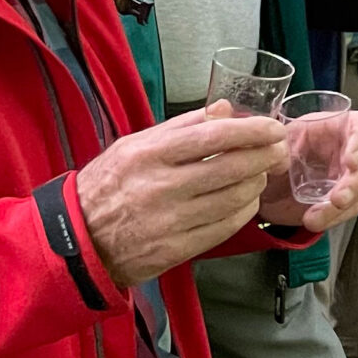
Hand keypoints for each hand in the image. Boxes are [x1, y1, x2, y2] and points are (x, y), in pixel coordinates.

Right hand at [74, 105, 287, 288]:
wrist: (78, 238)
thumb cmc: (108, 186)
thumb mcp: (133, 146)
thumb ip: (181, 126)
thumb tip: (225, 109)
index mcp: (150, 153)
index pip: (214, 135)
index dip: (252, 130)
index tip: (274, 127)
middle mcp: (161, 186)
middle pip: (231, 167)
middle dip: (265, 157)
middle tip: (279, 151)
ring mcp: (170, 220)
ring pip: (233, 198)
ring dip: (256, 184)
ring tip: (262, 174)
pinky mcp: (177, 248)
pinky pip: (224, 227)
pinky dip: (244, 211)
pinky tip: (247, 201)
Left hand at [259, 107, 357, 233]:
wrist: (265, 184)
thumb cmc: (274, 154)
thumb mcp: (274, 143)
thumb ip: (279, 145)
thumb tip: (280, 151)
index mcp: (334, 126)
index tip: (350, 162)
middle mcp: (347, 149)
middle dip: (354, 183)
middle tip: (337, 199)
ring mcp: (347, 175)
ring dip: (341, 206)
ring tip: (315, 217)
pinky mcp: (343, 198)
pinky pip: (348, 209)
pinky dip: (332, 217)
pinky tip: (314, 221)